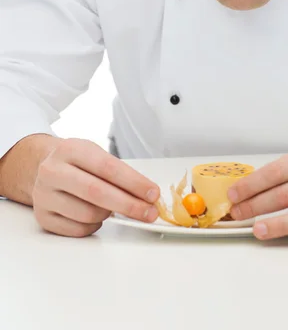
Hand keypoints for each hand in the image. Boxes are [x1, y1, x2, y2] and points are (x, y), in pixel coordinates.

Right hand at [32, 138, 159, 237]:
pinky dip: (95, 225)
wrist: (42, 166)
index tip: (153, 194)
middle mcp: (53, 171)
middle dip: (129, 205)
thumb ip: (118, 173)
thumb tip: (146, 196)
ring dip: (108, 215)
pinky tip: (96, 215)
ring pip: (88, 214)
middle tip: (149, 213)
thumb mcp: (95, 154)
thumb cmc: (76, 161)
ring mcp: (44, 195)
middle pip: (96, 192)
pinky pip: (78, 230)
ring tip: (112, 207)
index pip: (107, 167)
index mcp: (70, 149)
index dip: (133, 183)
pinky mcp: (42, 217)